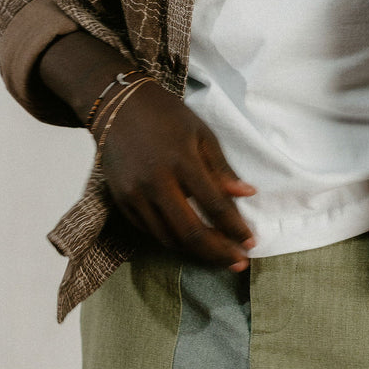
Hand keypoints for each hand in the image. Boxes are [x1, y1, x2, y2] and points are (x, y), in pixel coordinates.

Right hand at [97, 80, 256, 269]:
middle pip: (191, 232)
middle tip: (239, 263)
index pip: (215, 206)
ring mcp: (135, 194)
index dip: (235, 229)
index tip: (251, 242)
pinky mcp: (121, 200)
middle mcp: (156, 183)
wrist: (117, 104)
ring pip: (168, 238)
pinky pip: (150, 231)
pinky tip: (189, 242)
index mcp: (181, 162)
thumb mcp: (202, 134)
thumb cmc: (166, 116)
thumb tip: (247, 194)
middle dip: (218, 253)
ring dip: (196, 252)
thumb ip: (222, 168)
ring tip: (218, 256)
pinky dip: (172, 240)